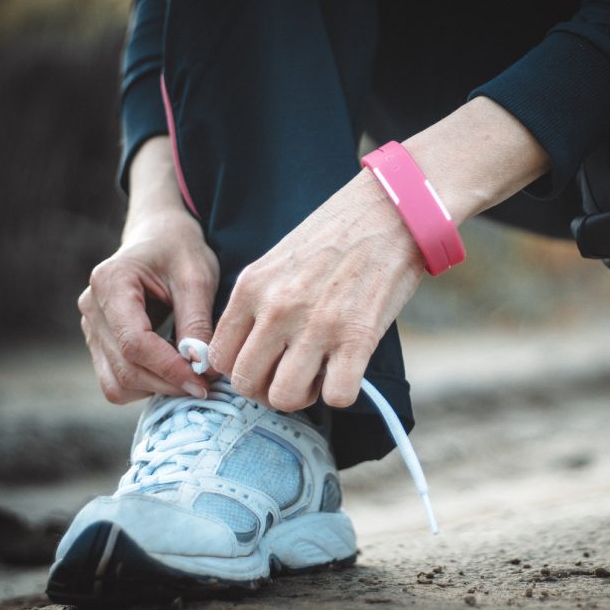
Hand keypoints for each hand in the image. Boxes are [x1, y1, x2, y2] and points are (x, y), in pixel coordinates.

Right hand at [79, 136, 218, 403]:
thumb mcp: (197, 277)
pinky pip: (116, 380)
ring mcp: (91, 327)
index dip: (169, 369)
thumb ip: (197, 320)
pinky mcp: (99, 342)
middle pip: (124, 368)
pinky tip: (173, 373)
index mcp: (111, 282)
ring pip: (117, 382)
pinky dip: (146, 386)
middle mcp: (92, 307)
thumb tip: (200, 365)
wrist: (158, 236)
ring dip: (156, 389)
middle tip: (207, 384)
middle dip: (168, 383)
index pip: (134, 342)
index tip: (203, 381)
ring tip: (192, 379)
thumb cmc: (179, 249)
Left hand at [209, 169, 424, 410]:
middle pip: (247, 384)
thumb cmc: (336, 236)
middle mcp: (277, 308)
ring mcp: (316, 324)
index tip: (264, 365)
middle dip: (268, 390)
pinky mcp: (358, 336)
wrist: (389, 211)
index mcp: (251, 288)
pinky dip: (341, 393)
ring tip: (320, 374)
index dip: (242, 370)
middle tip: (292, 375)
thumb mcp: (277, 261)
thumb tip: (248, 350)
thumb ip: (257, 303)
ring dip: (304, 396)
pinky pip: (337, 396)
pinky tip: (348, 371)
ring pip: (286, 397)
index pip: (220, 357)